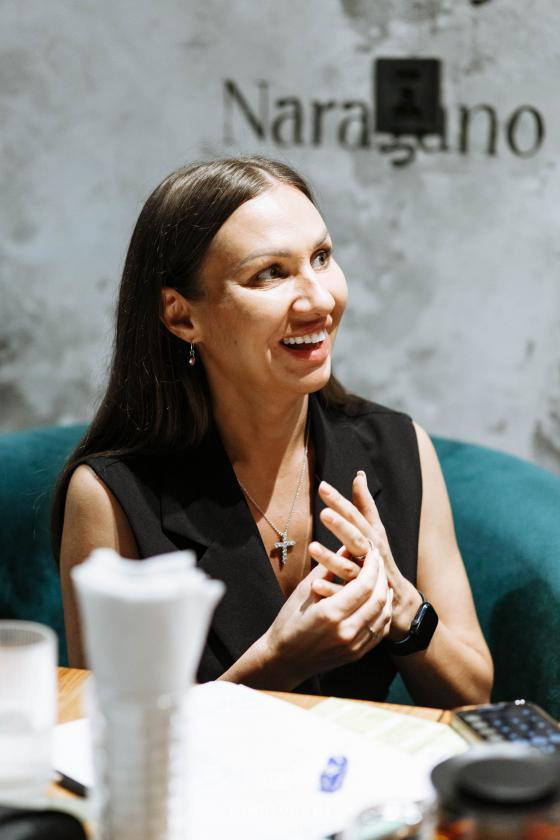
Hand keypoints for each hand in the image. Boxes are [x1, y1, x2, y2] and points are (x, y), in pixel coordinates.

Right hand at [262, 544, 392, 687]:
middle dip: (381, 575)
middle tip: (377, 560)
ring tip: (381, 577)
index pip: (364, 585)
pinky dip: (384, 613)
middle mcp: (346, 631)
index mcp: (330, 613)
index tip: (372, 551)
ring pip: (384, 615)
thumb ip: (327, 569)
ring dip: (385, 593)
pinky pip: (380, 631)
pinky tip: (380, 600)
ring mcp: (354, 646)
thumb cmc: (289, 621)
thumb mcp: (303, 591)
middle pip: (378, 598)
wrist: (285, 659)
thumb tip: (346, 547)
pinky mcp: (357, 654)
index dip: (372, 565)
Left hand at [309, 476, 421, 640]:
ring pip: (348, 567)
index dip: (339, 502)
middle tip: (324, 513)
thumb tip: (358, 475)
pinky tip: (315, 584)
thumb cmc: (381, 558)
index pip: (355, 516)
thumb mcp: (375, 530)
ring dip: (330, 558)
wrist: (396, 600)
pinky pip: (343, 594)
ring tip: (312, 547)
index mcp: (372, 537)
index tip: (322, 486)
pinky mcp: (360, 599)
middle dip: (341, 526)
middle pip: (356, 538)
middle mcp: (370, 555)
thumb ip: (364, 504)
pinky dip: (330, 589)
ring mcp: (366, 577)